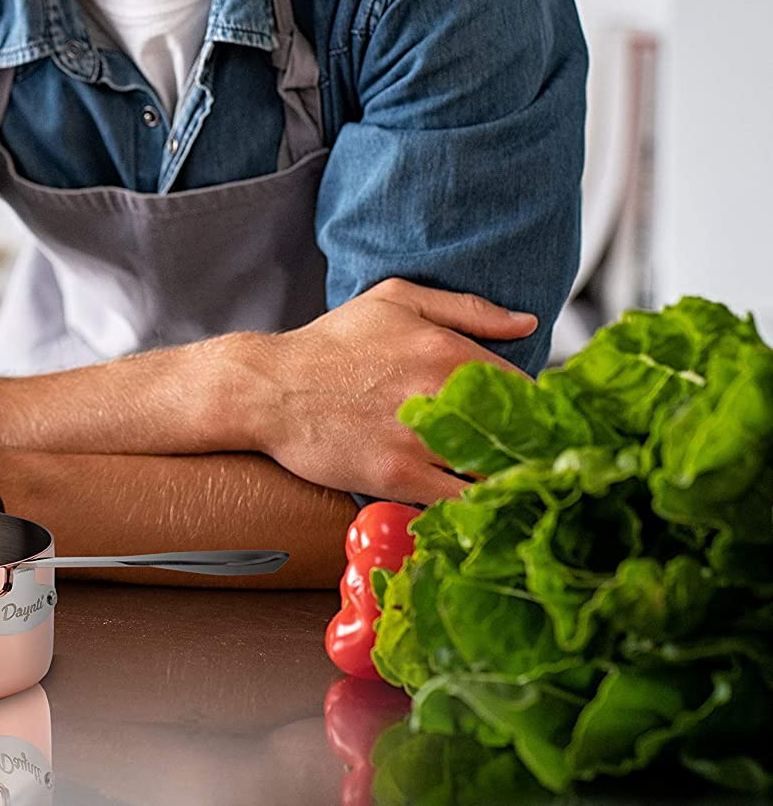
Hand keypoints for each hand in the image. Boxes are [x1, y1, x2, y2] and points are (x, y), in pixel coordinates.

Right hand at [236, 278, 536, 504]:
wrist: (269, 387)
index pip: (524, 387)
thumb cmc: (330, 343)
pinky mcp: (397, 475)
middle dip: (529, 448)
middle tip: (529, 457)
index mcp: (444, 348)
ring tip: (508, 483)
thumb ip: (466, 308)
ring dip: (506, 478)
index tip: (536, 423)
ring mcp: (417, 438)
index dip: (536, 409)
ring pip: (493, 470)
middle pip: (516, 433)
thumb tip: (527, 322)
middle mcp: (437, 392)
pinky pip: (459, 501)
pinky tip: (476, 503)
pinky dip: (475, 505)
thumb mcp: (395, 300)